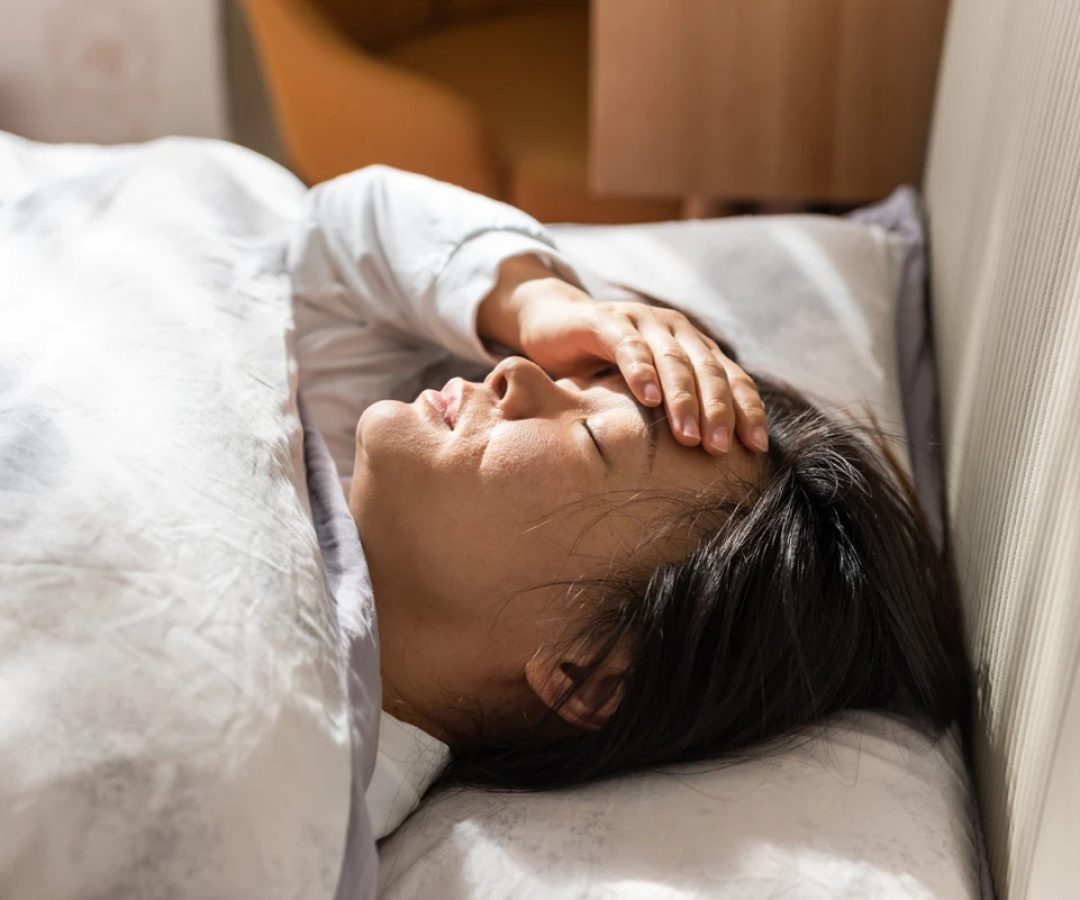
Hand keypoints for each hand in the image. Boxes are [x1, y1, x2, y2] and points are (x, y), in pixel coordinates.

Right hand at [477, 258, 768, 454]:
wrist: (553, 324)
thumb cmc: (603, 368)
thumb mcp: (645, 392)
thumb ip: (673, 414)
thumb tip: (712, 466)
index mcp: (694, 347)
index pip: (732, 378)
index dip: (747, 410)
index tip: (757, 448)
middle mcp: (675, 330)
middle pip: (708, 371)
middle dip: (718, 411)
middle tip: (721, 449)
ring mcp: (642, 321)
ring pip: (673, 360)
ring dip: (683, 400)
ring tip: (689, 437)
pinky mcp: (606, 320)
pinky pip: (628, 346)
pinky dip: (640, 371)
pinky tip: (648, 399)